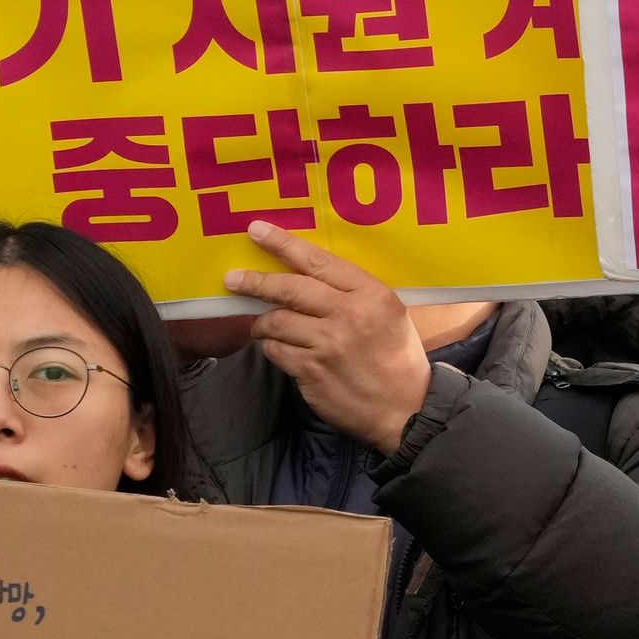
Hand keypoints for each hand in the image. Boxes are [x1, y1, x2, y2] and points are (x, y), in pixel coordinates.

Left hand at [223, 223, 434, 451]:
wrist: (405, 408)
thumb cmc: (397, 357)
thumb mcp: (389, 314)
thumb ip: (354, 293)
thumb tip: (307, 274)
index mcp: (372, 295)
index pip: (319, 261)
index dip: (283, 244)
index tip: (257, 230)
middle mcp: (349, 315)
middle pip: (290, 288)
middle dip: (256, 281)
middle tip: (233, 279)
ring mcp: (328, 344)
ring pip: (277, 321)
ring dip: (264, 323)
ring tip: (263, 325)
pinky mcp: (311, 371)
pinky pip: (276, 351)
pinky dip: (274, 348)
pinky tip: (283, 350)